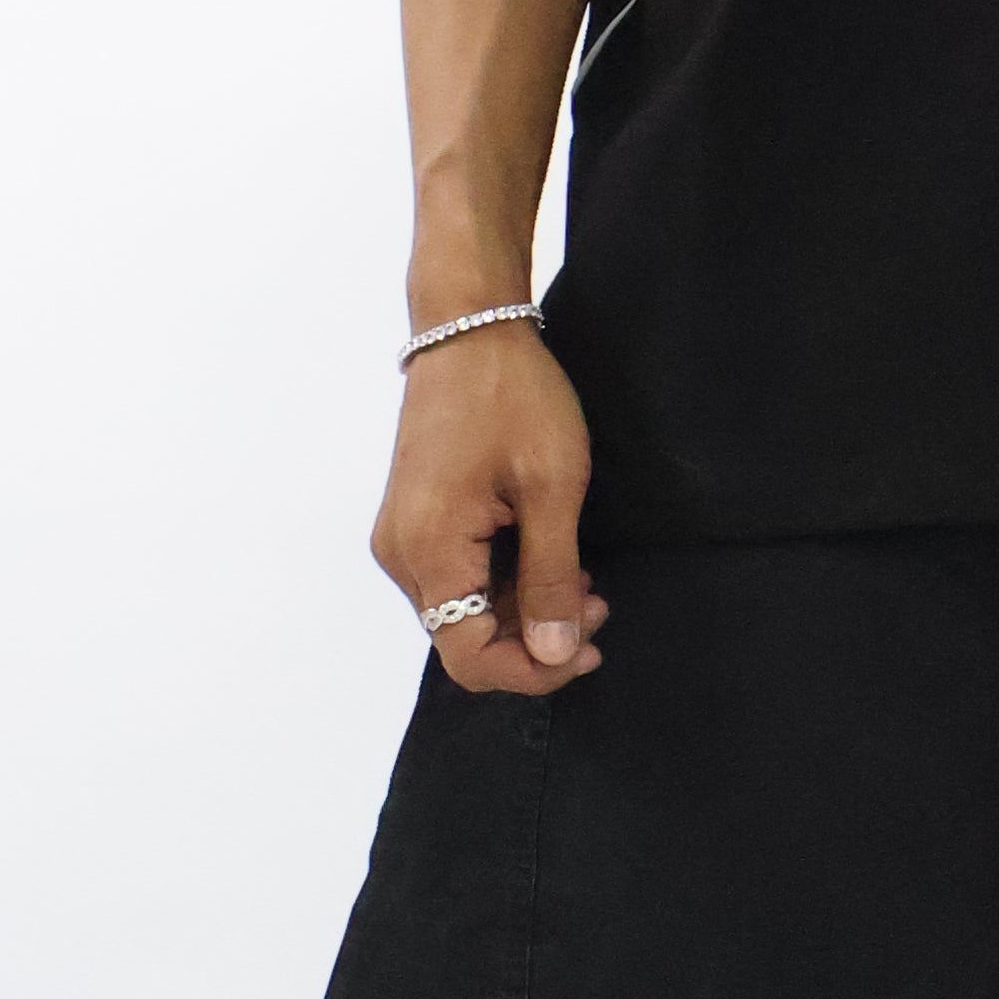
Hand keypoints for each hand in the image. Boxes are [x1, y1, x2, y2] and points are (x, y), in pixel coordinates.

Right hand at [371, 326, 605, 695]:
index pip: (470, 658)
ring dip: (523, 612)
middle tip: (596, 604)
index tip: (588, 648)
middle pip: (464, 640)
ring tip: (581, 580)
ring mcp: (404, 536)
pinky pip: (458, 578)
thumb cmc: (513, 396)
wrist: (469, 328)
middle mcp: (402, 554)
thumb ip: (551, 579)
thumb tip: (554, 654)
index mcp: (428, 550)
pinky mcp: (416, 520)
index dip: (533, 671)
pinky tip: (548, 558)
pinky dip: (505, 584)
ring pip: (463, 613)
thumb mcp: (552, 489)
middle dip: (535, 639)